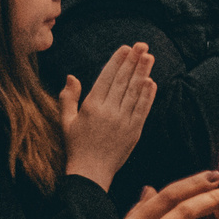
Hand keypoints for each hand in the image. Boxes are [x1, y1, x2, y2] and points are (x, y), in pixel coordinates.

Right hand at [59, 42, 155, 189]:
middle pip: (123, 81)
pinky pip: (142, 110)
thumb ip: (68, 97)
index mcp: (91, 106)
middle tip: (142, 45)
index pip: (106, 77)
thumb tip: (72, 76)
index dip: (117, 61)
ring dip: (143, 73)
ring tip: (149, 57)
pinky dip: (148, 96)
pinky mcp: (134, 132)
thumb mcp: (66, 121)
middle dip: (133, 61)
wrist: (90, 173)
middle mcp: (108, 111)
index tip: (125, 48)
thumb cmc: (76, 146)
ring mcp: (122, 121)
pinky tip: (152, 82)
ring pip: (134, 92)